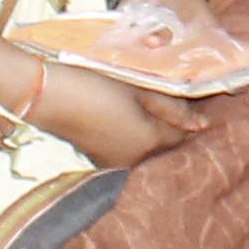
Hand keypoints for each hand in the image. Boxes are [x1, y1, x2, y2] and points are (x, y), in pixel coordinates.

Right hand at [28, 57, 200, 170]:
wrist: (48, 96)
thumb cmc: (96, 86)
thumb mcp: (137, 89)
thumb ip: (171, 107)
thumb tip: (201, 124)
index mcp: (149, 141)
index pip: (181, 133)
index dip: (188, 117)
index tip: (192, 101)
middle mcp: (134, 160)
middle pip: (163, 144)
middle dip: (169, 126)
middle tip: (172, 101)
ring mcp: (114, 162)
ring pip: (144, 148)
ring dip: (149, 132)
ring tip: (147, 106)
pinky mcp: (97, 159)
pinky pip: (125, 149)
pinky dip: (130, 136)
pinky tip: (124, 117)